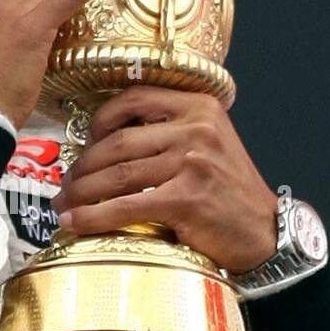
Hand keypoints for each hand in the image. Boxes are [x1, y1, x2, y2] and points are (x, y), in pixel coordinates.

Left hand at [51, 86, 278, 272]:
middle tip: (65, 185)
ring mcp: (192, 162)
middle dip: (82, 166)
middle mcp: (196, 128)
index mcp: (199, 107)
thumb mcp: (209, 144)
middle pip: (119, 141)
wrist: (264, 232)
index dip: (100, 121)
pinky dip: (94, 216)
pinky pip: (126, 205)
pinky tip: (76, 222)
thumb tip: (108, 142)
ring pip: (117, 173)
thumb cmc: (230, 193)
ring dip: (81, 192)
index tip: (84, 142)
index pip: (135, 98)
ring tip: (65, 204)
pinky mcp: (187, 198)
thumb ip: (169, 132)